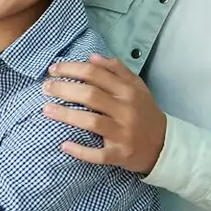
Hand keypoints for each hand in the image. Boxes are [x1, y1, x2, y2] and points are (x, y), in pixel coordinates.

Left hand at [42, 53, 167, 172]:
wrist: (165, 145)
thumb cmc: (144, 112)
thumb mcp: (137, 87)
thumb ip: (116, 70)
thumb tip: (92, 57)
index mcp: (128, 91)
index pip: (95, 74)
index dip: (71, 69)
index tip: (53, 69)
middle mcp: (126, 110)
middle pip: (90, 95)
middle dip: (64, 89)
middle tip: (45, 87)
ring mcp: (123, 133)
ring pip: (91, 122)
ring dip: (66, 115)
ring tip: (46, 109)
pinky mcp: (121, 154)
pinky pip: (98, 154)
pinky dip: (80, 150)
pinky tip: (63, 145)